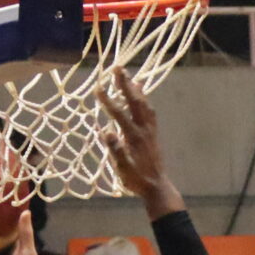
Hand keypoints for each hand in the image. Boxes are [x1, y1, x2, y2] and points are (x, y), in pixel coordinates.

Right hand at [100, 70, 181, 212]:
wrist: (157, 186)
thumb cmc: (136, 179)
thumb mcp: (123, 169)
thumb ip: (116, 150)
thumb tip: (107, 133)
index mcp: (134, 137)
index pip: (119, 114)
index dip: (108, 100)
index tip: (98, 88)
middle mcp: (144, 129)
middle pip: (134, 101)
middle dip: (125, 84)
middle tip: (117, 68)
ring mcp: (150, 130)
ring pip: (144, 104)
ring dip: (136, 88)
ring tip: (128, 75)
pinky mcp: (154, 132)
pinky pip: (150, 111)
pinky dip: (145, 99)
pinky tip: (141, 93)